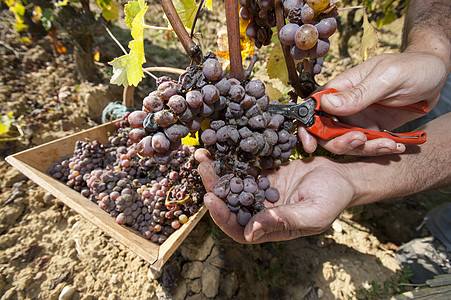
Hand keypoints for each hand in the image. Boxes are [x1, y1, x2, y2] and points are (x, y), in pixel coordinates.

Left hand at [195, 148, 354, 242]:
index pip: (238, 229)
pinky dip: (233, 158)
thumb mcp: (311, 213)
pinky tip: (222, 144)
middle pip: (230, 203)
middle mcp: (260, 211)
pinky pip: (245, 167)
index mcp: (269, 228)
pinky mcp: (264, 173)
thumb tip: (250, 232)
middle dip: (214, 187)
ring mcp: (260, 191)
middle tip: (203, 168)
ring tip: (204, 154)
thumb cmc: (332, 199)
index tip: (210, 199)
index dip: (222, 217)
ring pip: (233, 184)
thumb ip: (282, 221)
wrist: (342, 176)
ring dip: (218, 171)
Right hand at [299, 52, 448, 155]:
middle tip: (360, 141)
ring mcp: (359, 119)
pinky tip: (395, 145)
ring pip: (348, 143)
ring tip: (388, 144)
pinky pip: (368, 146)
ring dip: (366, 149)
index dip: (307, 126)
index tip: (311, 143)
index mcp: (343, 88)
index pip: (314, 107)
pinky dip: (380, 150)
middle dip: (340, 143)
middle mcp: (346, 105)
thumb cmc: (413, 67)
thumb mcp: (387, 77)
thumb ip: (358, 93)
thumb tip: (326, 104)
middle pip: (327, 131)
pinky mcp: (374, 129)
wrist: (437, 75)